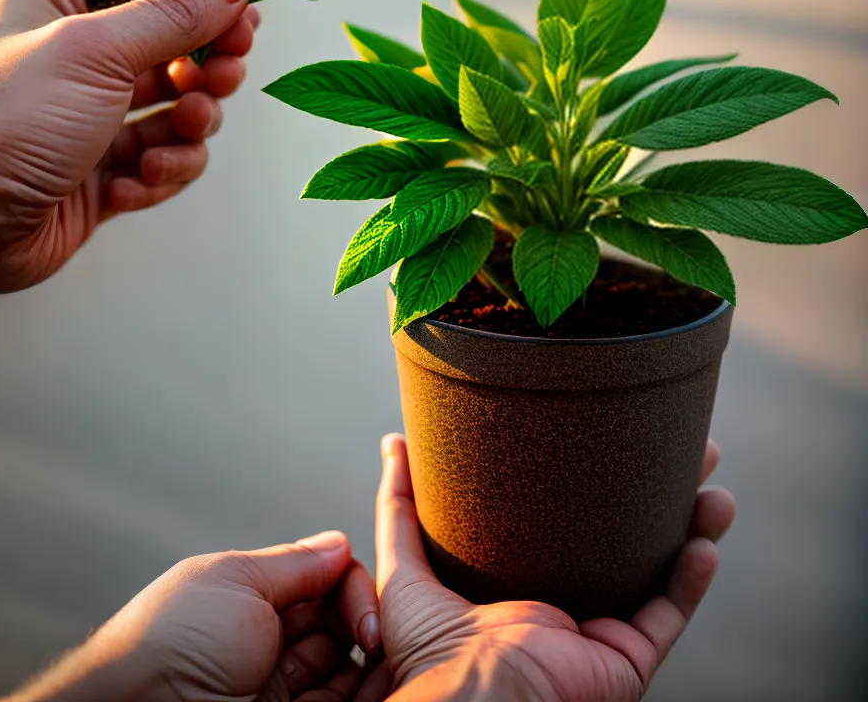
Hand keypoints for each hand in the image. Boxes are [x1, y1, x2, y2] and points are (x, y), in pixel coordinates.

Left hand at [0, 0, 256, 417]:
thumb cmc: (11, 119)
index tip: (245, 8)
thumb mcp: (98, 50)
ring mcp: (91, 116)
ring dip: (190, 124)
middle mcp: (75, 55)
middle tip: (227, 74)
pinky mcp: (103, 172)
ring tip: (185, 131)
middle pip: (172, 48)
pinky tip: (136, 184)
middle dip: (205, 67)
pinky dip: (160, 173)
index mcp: (55, 0)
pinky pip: (159, 161)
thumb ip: (175, 14)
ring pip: (175, 110)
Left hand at [4, 531, 381, 701]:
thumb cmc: (175, 640)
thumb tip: (340, 542)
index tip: (370, 607)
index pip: (322, 579)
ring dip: (371, 660)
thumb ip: (296, 564)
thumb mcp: (238, 581)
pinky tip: (381, 681)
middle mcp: (265, 637)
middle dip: (366, 621)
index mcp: (251, 592)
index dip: (351, 586)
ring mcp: (274, 686)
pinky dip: (362, 691)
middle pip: (338, 622)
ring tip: (392, 658)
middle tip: (384, 634)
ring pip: (342, 667)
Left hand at [372, 433, 735, 701]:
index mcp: (523, 578)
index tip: (612, 431)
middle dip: (660, 494)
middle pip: (627, 538)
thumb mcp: (404, 562)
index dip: (597, 480)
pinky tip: (705, 541)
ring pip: (660, 570)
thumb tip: (394, 441)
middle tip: (684, 448)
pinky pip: (668, 615)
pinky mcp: (624, 658)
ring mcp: (600, 629)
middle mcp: (568, 601)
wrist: (463, 697)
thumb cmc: (426, 645)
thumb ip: (399, 504)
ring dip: (691, 528)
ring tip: (713, 484)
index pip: (570, 522)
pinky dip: (691, 582)